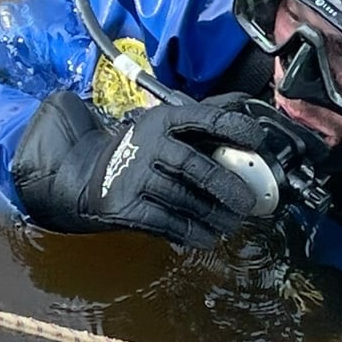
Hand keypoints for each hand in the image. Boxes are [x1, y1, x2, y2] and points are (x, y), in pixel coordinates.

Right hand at [10, 89, 276, 245]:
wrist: (84, 175)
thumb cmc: (141, 150)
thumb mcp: (165, 125)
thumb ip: (204, 116)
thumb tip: (249, 105)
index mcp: (162, 119)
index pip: (203, 118)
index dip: (233, 128)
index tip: (257, 141)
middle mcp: (147, 144)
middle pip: (193, 165)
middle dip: (227, 185)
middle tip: (250, 202)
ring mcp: (134, 177)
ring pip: (183, 199)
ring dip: (214, 215)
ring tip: (233, 223)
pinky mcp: (125, 206)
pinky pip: (166, 223)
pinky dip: (191, 233)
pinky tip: (208, 237)